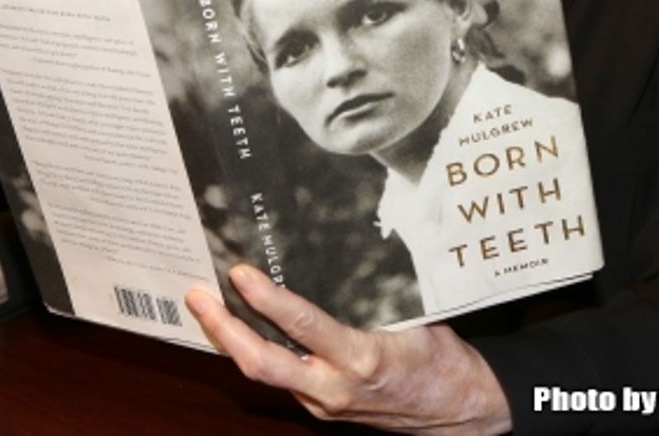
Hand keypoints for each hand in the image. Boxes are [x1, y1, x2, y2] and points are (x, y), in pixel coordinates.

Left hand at [186, 265, 511, 434]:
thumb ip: (375, 291)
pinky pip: (280, 376)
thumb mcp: (416, 316)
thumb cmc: (443, 361)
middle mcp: (334, 388)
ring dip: (230, 340)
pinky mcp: (322, 407)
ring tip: (204, 305)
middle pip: (262, 364)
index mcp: (362, 361)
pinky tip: (240, 327)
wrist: (462, 412)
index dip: (267, 300)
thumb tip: (340, 245)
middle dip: (223, 330)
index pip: (303, 327)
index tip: (240, 273)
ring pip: (264, 373)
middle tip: (196, 295)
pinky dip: (254, 349)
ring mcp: (324, 403)